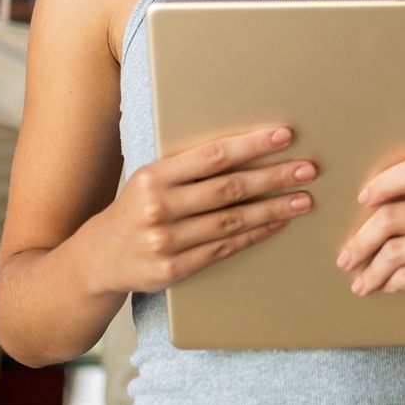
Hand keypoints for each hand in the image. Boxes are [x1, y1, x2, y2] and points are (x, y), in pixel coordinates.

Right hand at [82, 126, 314, 294]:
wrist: (97, 259)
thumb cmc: (135, 210)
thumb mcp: (150, 180)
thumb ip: (188, 168)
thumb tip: (243, 149)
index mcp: (154, 176)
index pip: (212, 156)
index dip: (251, 145)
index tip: (284, 136)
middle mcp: (159, 207)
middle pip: (229, 189)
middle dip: (273, 177)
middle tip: (308, 169)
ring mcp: (166, 241)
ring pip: (232, 221)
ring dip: (273, 209)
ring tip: (303, 199)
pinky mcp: (174, 268)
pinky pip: (224, 248)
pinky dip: (255, 234)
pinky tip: (277, 224)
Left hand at [337, 159, 404, 330]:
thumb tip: (351, 209)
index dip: (383, 184)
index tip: (361, 200)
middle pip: (393, 216)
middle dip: (361, 241)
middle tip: (345, 259)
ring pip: (395, 250)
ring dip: (372, 271)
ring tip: (361, 281)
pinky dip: (389, 284)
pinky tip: (385, 287)